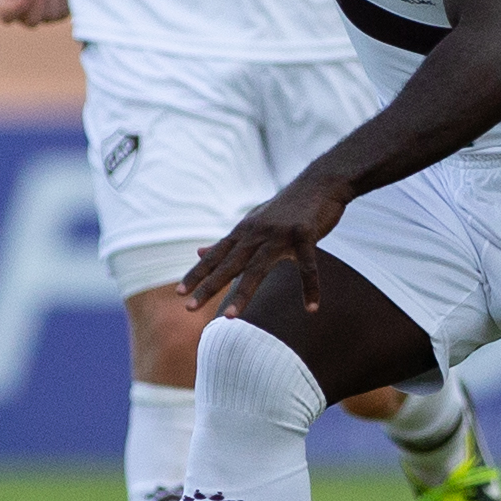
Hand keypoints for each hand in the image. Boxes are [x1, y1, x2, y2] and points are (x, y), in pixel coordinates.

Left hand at [180, 172, 351, 316]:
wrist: (320, 182)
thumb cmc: (286, 207)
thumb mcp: (254, 222)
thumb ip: (230, 241)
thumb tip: (198, 252)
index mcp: (245, 231)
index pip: (216, 255)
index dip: (198, 273)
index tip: (180, 293)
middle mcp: (257, 233)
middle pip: (230, 264)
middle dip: (209, 286)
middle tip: (189, 308)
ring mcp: (281, 234)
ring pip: (258, 268)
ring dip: (243, 294)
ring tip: (229, 317)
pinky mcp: (305, 234)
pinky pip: (308, 266)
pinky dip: (310, 288)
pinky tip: (311, 309)